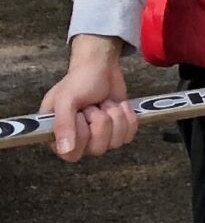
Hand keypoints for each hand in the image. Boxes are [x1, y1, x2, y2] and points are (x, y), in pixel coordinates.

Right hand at [40, 34, 136, 159]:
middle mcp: (78, 141)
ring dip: (114, 116)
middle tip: (94, 106)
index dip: (81, 135)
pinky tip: (117, 106)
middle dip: (101, 121)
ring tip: (104, 103)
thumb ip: (63, 124)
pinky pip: (130, 134)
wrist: (102, 67)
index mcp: (57, 136)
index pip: (72, 155)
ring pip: (116, 142)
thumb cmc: (79, 81)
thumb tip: (65, 150)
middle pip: (98, 148)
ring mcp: (100, 137)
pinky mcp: (119, 131)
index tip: (80, 115)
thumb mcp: (66, 100)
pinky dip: (127, 116)